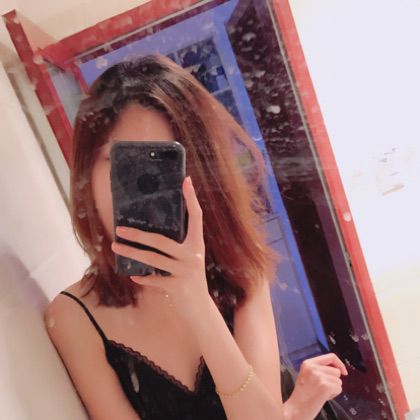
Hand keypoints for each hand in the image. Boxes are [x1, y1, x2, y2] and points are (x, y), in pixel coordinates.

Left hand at [110, 176, 210, 324]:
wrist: (200, 309)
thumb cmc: (191, 280)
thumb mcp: (189, 260)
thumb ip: (177, 247)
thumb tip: (152, 233)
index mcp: (197, 244)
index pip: (196, 217)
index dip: (191, 199)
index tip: (186, 180)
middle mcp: (193, 255)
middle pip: (161, 240)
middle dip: (138, 234)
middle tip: (120, 229)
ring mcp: (185, 271)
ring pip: (152, 259)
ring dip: (132, 253)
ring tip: (116, 247)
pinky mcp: (177, 287)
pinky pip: (154, 280)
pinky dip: (142, 278)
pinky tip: (133, 276)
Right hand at [285, 353, 347, 419]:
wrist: (296, 409)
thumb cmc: (302, 395)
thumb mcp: (307, 375)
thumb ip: (319, 369)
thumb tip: (338, 369)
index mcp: (308, 363)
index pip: (330, 356)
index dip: (339, 364)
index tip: (343, 371)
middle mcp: (313, 367)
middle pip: (336, 370)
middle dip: (333, 380)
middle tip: (321, 388)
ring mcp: (319, 377)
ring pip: (338, 381)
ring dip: (333, 388)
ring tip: (321, 393)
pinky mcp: (325, 387)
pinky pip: (339, 389)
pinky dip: (334, 395)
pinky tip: (323, 397)